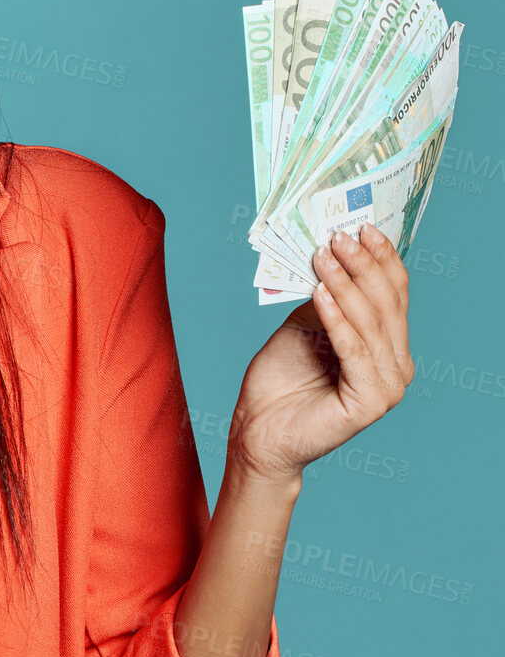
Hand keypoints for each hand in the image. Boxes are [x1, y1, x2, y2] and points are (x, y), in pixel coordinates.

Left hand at [231, 223, 413, 482]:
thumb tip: (332, 253)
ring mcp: (387, 386)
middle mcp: (396, 365)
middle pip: (386, 304)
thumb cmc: (280, 380)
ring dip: (346, 283)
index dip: (380, 259)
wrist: (260, 430)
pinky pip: (354, 349)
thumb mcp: (305, 325)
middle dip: (362, 265)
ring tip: (323, 255)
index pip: (394, 294)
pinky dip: (338, 318)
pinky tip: (321, 291)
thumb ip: (326, 297)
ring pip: (371, 323)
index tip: (360, 226)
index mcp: (388, 346)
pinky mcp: (369, 402)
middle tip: (338, 236)